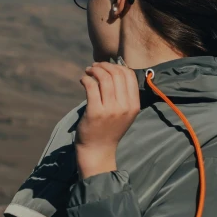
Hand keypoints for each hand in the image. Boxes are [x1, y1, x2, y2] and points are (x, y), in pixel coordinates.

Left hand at [75, 61, 140, 177]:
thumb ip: (123, 95)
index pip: (129, 76)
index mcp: (134, 105)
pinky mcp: (95, 112)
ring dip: (94, 70)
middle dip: (104, 66)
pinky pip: (91, 86)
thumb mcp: (124, 114)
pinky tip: (83, 80)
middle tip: (94, 67)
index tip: (107, 67)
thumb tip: (115, 69)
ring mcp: (110, 110)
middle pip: (117, 74)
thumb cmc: (109, 129)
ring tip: (88, 71)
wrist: (98, 151)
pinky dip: (86, 79)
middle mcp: (124, 107)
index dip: (117, 66)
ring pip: (104, 78)